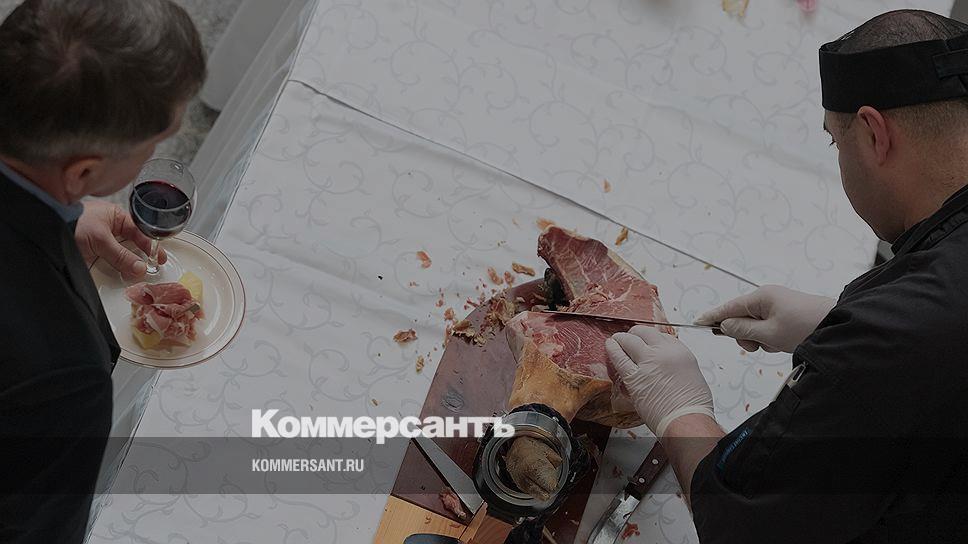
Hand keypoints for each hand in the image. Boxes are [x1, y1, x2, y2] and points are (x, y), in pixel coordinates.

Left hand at [75, 200, 166, 279]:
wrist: (45, 229)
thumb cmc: (70, 223)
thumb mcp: (101, 239)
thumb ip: (122, 255)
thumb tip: (139, 267)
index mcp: (116, 217)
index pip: (140, 232)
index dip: (150, 244)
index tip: (158, 258)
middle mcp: (110, 229)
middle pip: (132, 244)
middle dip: (141, 256)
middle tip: (151, 267)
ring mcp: (101, 242)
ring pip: (122, 255)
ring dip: (129, 264)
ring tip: (138, 273)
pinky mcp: (93, 254)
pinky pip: (110, 263)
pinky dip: (116, 270)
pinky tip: (123, 275)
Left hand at [606, 326, 713, 437]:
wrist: (686, 420)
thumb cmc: (693, 406)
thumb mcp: (693, 376)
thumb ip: (678, 366)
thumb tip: (669, 366)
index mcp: (680, 352)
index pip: (662, 336)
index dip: (652, 338)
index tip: (647, 340)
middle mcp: (663, 352)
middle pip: (645, 333)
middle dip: (636, 333)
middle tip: (631, 336)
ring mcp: (647, 362)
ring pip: (629, 341)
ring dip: (622, 338)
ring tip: (616, 338)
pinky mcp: (633, 377)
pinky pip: (619, 358)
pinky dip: (612, 349)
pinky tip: (609, 346)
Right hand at [694, 285, 834, 352]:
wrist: (839, 327)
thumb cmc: (806, 327)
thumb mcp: (769, 333)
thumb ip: (743, 330)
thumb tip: (725, 326)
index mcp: (761, 297)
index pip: (728, 307)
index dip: (712, 317)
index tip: (697, 323)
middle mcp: (767, 298)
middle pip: (741, 318)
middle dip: (744, 335)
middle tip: (756, 347)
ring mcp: (778, 305)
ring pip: (755, 325)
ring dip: (759, 339)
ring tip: (776, 345)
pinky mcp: (787, 314)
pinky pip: (768, 327)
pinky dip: (770, 337)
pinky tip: (783, 343)